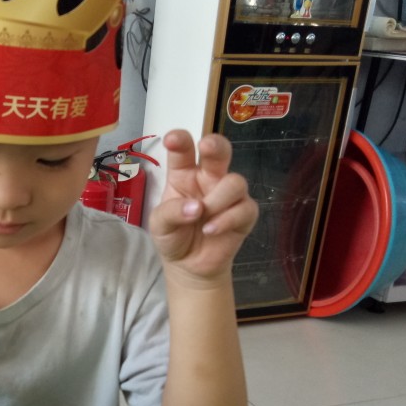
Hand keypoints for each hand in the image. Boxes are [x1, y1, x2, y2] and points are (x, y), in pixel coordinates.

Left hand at [148, 130, 256, 282]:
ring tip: (202, 216)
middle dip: (215, 145)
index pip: (183, 150)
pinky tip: (211, 231)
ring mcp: (228, 195)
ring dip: (218, 199)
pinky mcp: (244, 214)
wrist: (189, 266)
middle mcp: (208, 178)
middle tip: (206, 147)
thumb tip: (196, 208)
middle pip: (219, 151)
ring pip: (235, 181)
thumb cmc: (173, 237)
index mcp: (184, 174)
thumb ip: (171, 212)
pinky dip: (227, 220)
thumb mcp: (160, 225)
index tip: (172, 139)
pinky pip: (245, 209)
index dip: (180, 140)